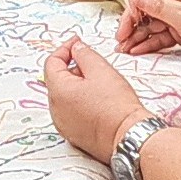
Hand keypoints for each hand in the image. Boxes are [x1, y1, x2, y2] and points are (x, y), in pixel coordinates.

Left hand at [43, 35, 147, 159]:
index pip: (52, 62)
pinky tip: (98, 102)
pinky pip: (71, 112)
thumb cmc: (117, 105)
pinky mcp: (74, 135)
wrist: (129, 137)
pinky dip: (79, 102)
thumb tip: (76, 48)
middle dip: (72, 68)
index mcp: (58, 91)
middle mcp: (55, 110)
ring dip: (76, 86)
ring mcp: (63, 124)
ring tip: (100, 85)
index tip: (77, 42)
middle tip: (94, 65)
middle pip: (57, 80)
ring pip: (64, 96)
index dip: (65, 49)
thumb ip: (84, 54)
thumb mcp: (101, 70)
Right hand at [117, 0, 180, 60]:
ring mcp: (178, 16)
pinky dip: (148, 42)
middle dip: (131, 20)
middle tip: (121, 37)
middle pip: (144, 4)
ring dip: (136, 34)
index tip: (131, 17)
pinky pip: (159, 35)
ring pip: (150, 22)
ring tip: (125, 48)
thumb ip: (158, 6)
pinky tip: (138, 50)